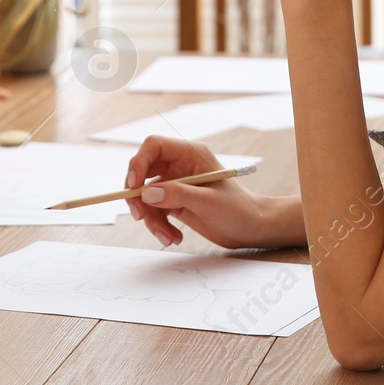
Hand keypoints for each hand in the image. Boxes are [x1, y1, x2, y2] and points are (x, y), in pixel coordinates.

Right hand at [125, 135, 298, 249]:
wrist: (250, 228)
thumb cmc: (238, 209)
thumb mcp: (208, 202)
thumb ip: (178, 195)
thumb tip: (146, 193)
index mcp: (190, 154)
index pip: (154, 146)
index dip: (139, 162)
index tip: (133, 185)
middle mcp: (180, 165)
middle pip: (143, 172)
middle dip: (138, 197)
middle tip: (140, 216)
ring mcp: (176, 184)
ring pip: (147, 196)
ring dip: (151, 219)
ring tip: (168, 237)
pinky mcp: (174, 202)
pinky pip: (154, 211)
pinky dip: (159, 226)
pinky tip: (173, 238)